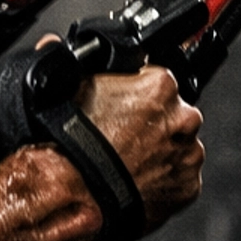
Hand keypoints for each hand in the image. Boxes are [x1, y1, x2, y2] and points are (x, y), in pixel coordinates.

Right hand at [79, 64, 203, 228]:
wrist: (73, 195)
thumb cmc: (71, 146)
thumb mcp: (68, 90)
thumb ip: (73, 65)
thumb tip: (52, 45)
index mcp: (161, 85)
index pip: (158, 80)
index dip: (138, 95)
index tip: (125, 108)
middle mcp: (183, 117)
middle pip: (172, 114)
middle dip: (153, 124)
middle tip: (124, 137)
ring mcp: (188, 153)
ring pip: (178, 147)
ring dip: (160, 152)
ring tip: (128, 163)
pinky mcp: (188, 186)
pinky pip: (179, 179)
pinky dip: (163, 181)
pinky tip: (137, 181)